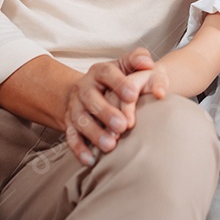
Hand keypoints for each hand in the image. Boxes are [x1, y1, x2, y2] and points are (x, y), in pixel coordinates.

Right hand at [63, 48, 154, 165]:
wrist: (90, 90)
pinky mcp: (70, 124)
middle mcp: (84, 88)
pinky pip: (71, 137)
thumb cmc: (117, 79)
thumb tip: (149, 64)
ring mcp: (75, 106)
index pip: (107, 72)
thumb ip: (138, 59)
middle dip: (106, 112)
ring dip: (94, 133)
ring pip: (80, 119)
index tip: (133, 95)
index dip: (119, 83)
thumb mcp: (126, 65)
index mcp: (99, 71)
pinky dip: (79, 149)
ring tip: (111, 145)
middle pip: (91, 98)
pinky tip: (91, 160)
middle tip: (124, 126)